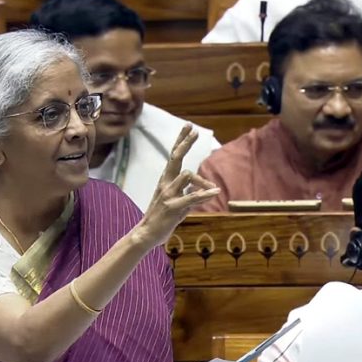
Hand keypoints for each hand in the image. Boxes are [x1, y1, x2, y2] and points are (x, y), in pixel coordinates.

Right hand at [134, 124, 219, 246]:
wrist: (146, 234)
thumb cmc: (162, 218)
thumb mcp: (176, 202)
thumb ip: (187, 192)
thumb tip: (197, 186)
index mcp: (165, 180)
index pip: (173, 156)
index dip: (181, 141)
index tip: (189, 127)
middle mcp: (165, 184)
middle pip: (175, 157)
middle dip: (185, 143)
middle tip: (194, 131)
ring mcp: (168, 194)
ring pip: (186, 175)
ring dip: (202, 182)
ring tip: (213, 190)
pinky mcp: (173, 207)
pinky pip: (191, 197)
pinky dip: (204, 194)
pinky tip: (215, 192)